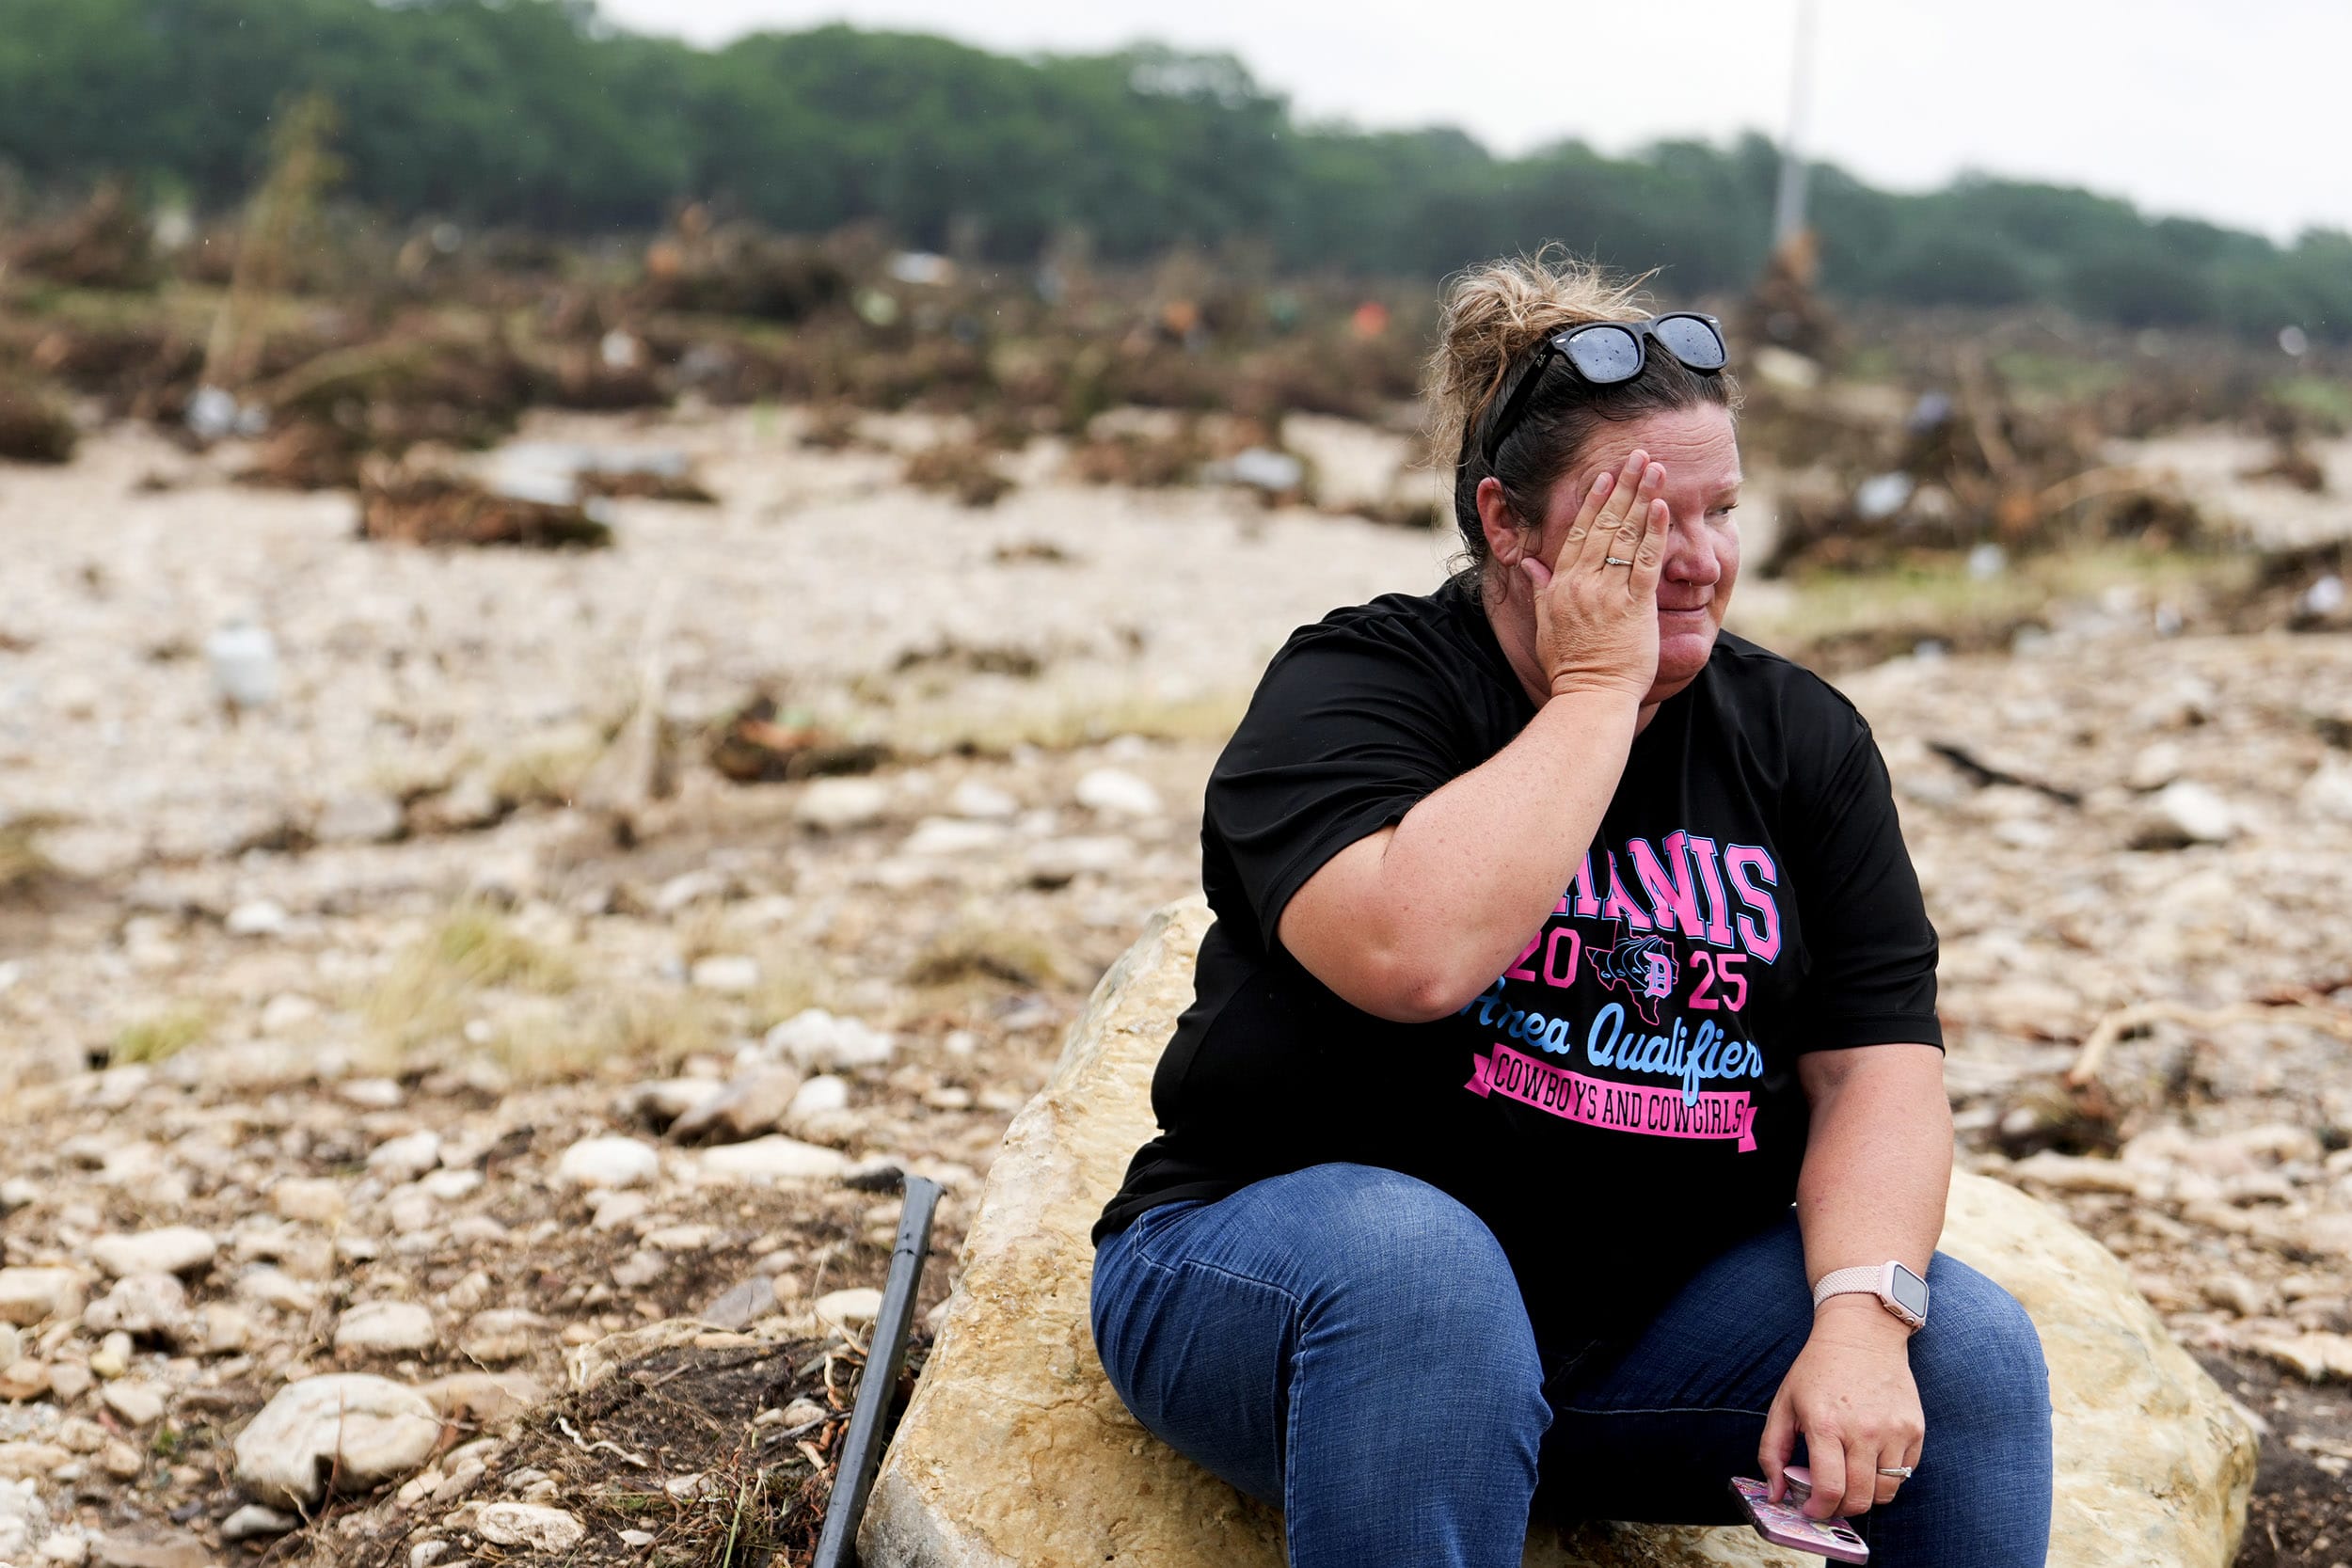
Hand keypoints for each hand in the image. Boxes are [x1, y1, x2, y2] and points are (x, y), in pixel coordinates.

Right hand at [1517, 448, 1669, 702]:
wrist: (1588, 696)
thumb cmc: (1570, 667)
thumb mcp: (1545, 624)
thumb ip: (1541, 588)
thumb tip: (1529, 563)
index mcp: (1562, 584)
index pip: (1579, 532)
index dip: (1593, 501)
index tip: (1604, 475)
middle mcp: (1584, 582)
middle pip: (1605, 524)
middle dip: (1622, 486)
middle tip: (1636, 456)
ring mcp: (1609, 592)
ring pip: (1627, 535)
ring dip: (1642, 497)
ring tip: (1654, 468)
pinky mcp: (1635, 606)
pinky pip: (1647, 562)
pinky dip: (1655, 533)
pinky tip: (1662, 508)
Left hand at [1759, 1297, 1924, 1520]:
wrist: (1861, 1335)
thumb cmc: (1818, 1370)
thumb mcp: (1783, 1404)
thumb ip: (1772, 1451)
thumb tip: (1775, 1493)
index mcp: (1826, 1424)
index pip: (1830, 1488)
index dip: (1819, 1510)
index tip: (1811, 1510)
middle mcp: (1863, 1430)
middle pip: (1860, 1498)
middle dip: (1841, 1508)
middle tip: (1830, 1500)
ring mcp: (1894, 1431)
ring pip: (1885, 1492)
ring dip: (1866, 1495)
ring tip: (1850, 1478)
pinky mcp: (1915, 1430)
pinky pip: (1904, 1473)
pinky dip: (1887, 1477)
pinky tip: (1869, 1459)